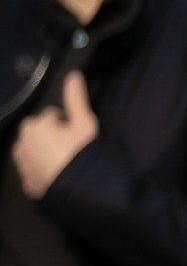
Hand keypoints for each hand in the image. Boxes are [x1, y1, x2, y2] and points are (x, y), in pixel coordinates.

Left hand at [10, 72, 98, 199]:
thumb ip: (76, 99)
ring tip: (64, 162)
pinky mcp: (25, 182)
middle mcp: (22, 142)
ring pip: (33, 150)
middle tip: (71, 148)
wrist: (80, 190)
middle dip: (51, 136)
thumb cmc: (82, 153)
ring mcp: (21, 163)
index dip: (67, 123)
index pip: (52, 115)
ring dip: (43, 152)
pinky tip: (57, 175)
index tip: (78, 134)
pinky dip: (41, 170)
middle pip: (38, 132)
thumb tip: (72, 74)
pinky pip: (33, 170)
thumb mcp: (85, 124)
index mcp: (36, 125)